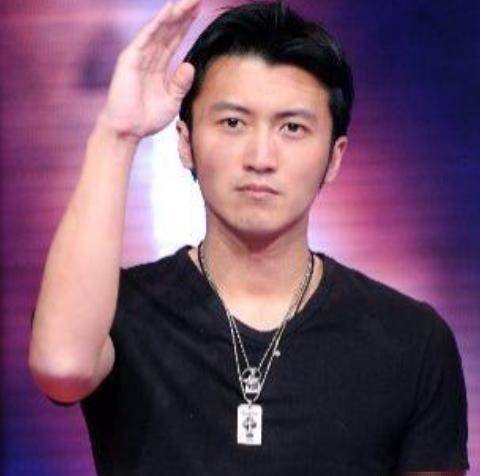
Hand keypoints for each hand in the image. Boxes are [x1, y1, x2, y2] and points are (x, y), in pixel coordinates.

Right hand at [98, 0, 200, 142]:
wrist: (128, 130)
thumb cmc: (147, 117)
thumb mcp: (172, 100)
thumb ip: (181, 83)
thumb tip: (190, 65)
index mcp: (160, 65)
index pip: (175, 39)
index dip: (187, 24)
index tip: (201, 9)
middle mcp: (150, 56)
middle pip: (169, 29)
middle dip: (184, 13)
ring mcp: (139, 55)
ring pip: (160, 30)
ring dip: (174, 14)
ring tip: (188, 1)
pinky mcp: (130, 59)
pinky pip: (146, 38)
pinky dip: (157, 24)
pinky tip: (169, 12)